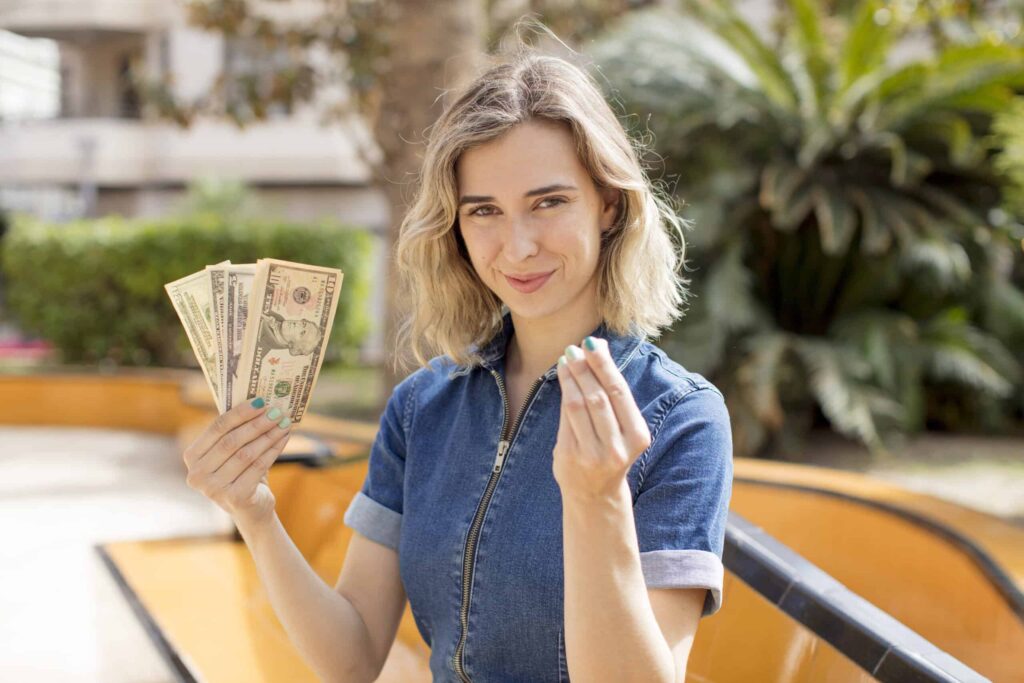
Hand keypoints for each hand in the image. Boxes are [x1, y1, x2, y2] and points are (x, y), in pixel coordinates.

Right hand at [183, 398, 292, 526]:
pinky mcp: (234, 497)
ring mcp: (214, 489)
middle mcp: (197, 474)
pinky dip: (273, 450)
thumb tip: (260, 401)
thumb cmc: (241, 473)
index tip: (261, 401)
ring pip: (247, 453)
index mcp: (191, 457)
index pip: (217, 428)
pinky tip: (284, 439)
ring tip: (284, 423)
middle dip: (257, 424)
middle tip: (277, 411)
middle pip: (232, 441)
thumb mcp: (232, 452)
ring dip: (269, 436)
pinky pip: (258, 467)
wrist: (250, 509)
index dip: (240, 413)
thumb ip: (236, 431)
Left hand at [553, 336, 650, 502]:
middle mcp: (617, 447)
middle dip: (585, 368)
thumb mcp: (621, 426)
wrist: (595, 495)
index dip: (604, 365)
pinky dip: (563, 393)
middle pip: (598, 397)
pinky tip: (562, 377)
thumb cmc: (610, 449)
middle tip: (575, 346)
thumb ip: (612, 390)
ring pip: (578, 405)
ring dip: (571, 377)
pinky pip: (565, 418)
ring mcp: (592, 454)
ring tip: (567, 358)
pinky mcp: (570, 456)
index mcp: (637, 436)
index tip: (593, 342)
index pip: (619, 393)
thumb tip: (599, 345)